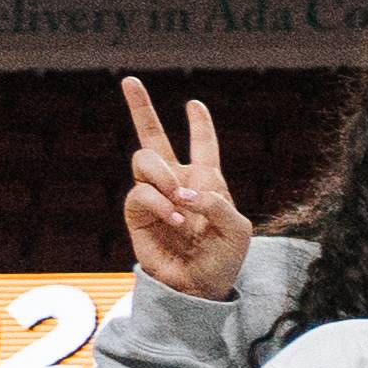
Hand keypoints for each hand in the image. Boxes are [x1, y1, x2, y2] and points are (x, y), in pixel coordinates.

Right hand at [116, 75, 249, 301]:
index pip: (202, 145)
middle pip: (152, 136)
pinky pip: (140, 192)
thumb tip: (185, 191)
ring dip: (163, 176)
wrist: (198, 287)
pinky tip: (174, 218)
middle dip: (140, 107)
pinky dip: (159, 202)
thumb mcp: (238, 230)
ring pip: (144, 159)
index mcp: (207, 180)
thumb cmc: (223, 258)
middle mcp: (177, 181)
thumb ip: (219, 203)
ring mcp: (155, 194)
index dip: (199, 124)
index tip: (194, 104)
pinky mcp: (137, 213)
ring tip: (179, 201)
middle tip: (130, 81)